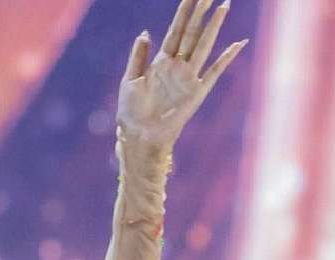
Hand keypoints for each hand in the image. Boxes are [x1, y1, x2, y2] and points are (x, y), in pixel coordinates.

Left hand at [117, 0, 247, 151]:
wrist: (139, 137)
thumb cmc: (131, 113)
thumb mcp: (129, 80)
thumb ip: (139, 56)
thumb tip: (145, 32)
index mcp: (161, 62)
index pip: (175, 30)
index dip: (184, 11)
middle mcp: (177, 66)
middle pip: (192, 33)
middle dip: (201, 12)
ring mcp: (188, 78)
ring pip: (204, 45)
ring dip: (214, 26)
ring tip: (224, 6)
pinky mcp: (197, 93)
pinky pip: (215, 71)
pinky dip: (227, 58)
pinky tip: (239, 44)